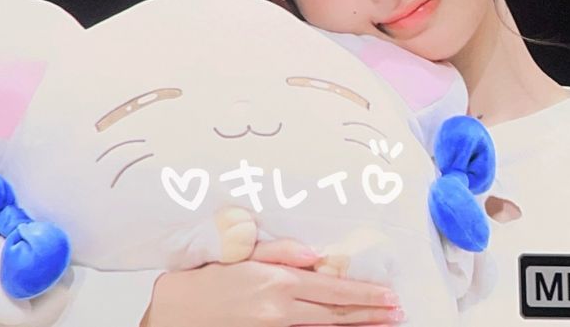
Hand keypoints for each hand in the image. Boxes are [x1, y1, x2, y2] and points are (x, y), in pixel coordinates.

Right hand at [141, 238, 402, 326]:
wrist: (171, 317)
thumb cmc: (199, 283)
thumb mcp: (238, 255)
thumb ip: (278, 251)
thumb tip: (314, 254)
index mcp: (277, 282)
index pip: (333, 288)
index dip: (365, 294)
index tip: (389, 297)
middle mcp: (280, 309)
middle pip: (336, 313)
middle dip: (370, 312)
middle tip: (397, 312)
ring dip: (357, 326)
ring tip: (383, 324)